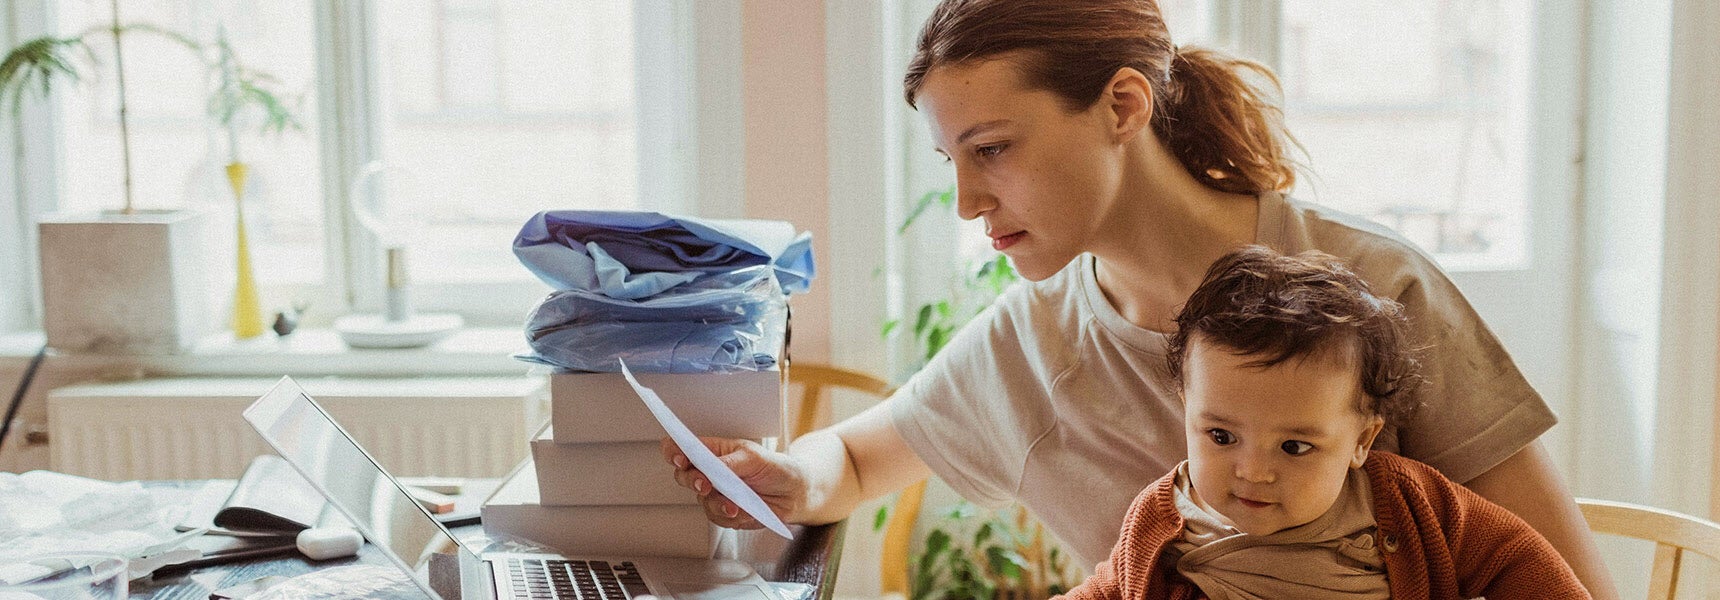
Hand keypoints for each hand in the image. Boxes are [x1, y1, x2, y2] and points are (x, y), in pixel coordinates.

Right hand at [661, 436, 807, 529]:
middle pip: (684, 475)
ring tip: (735, 505)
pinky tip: (745, 512)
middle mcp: (711, 472)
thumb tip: (713, 467)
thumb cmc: (775, 468)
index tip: (680, 458)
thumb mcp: (755, 458)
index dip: (674, 451)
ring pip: (701, 500)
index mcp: (714, 451)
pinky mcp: (724, 511)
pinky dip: (730, 516)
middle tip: (705, 484)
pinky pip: (716, 517)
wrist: (794, 494)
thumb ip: (731, 462)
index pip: (684, 447)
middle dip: (692, 481)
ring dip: (717, 504)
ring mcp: (716, 493)